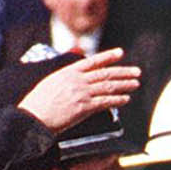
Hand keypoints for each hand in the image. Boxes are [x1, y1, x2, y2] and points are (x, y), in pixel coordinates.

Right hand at [15, 48, 141, 133]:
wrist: (33, 117)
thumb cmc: (38, 103)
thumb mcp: (51, 83)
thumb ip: (66, 78)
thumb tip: (75, 77)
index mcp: (68, 72)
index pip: (93, 61)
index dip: (108, 57)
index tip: (120, 53)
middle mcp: (77, 80)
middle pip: (105, 73)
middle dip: (123, 72)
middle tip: (137, 72)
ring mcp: (82, 93)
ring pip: (108, 86)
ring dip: (124, 85)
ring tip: (135, 83)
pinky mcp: (84, 107)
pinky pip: (105, 102)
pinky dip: (117, 100)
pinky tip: (126, 99)